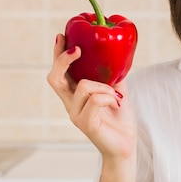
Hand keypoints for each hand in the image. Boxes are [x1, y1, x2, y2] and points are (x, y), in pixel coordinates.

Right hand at [47, 34, 136, 160]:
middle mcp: (70, 105)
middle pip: (54, 78)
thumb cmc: (120, 121)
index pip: (59, 73)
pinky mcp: (85, 123)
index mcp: (75, 96)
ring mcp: (76, 115)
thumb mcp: (116, 92)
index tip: (62, 35)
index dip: (58, 54)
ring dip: (104, 86)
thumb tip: (115, 55)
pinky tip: (117, 104)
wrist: (126, 146)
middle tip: (78, 49)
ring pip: (83, 86)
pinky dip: (109, 97)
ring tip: (116, 96)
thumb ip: (111, 76)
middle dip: (63, 60)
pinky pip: (95, 99)